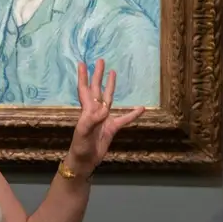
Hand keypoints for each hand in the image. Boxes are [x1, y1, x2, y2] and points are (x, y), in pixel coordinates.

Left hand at [66, 59, 144, 174]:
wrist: (85, 160)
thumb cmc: (80, 146)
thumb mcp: (83, 132)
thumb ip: (91, 120)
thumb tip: (104, 109)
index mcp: (87, 110)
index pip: (85, 89)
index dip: (83, 77)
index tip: (82, 63)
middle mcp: (95, 110)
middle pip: (97, 88)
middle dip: (97, 75)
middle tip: (100, 61)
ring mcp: (104, 118)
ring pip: (108, 98)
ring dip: (111, 86)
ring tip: (113, 73)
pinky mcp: (112, 127)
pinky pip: (125, 118)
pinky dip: (133, 114)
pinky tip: (141, 108)